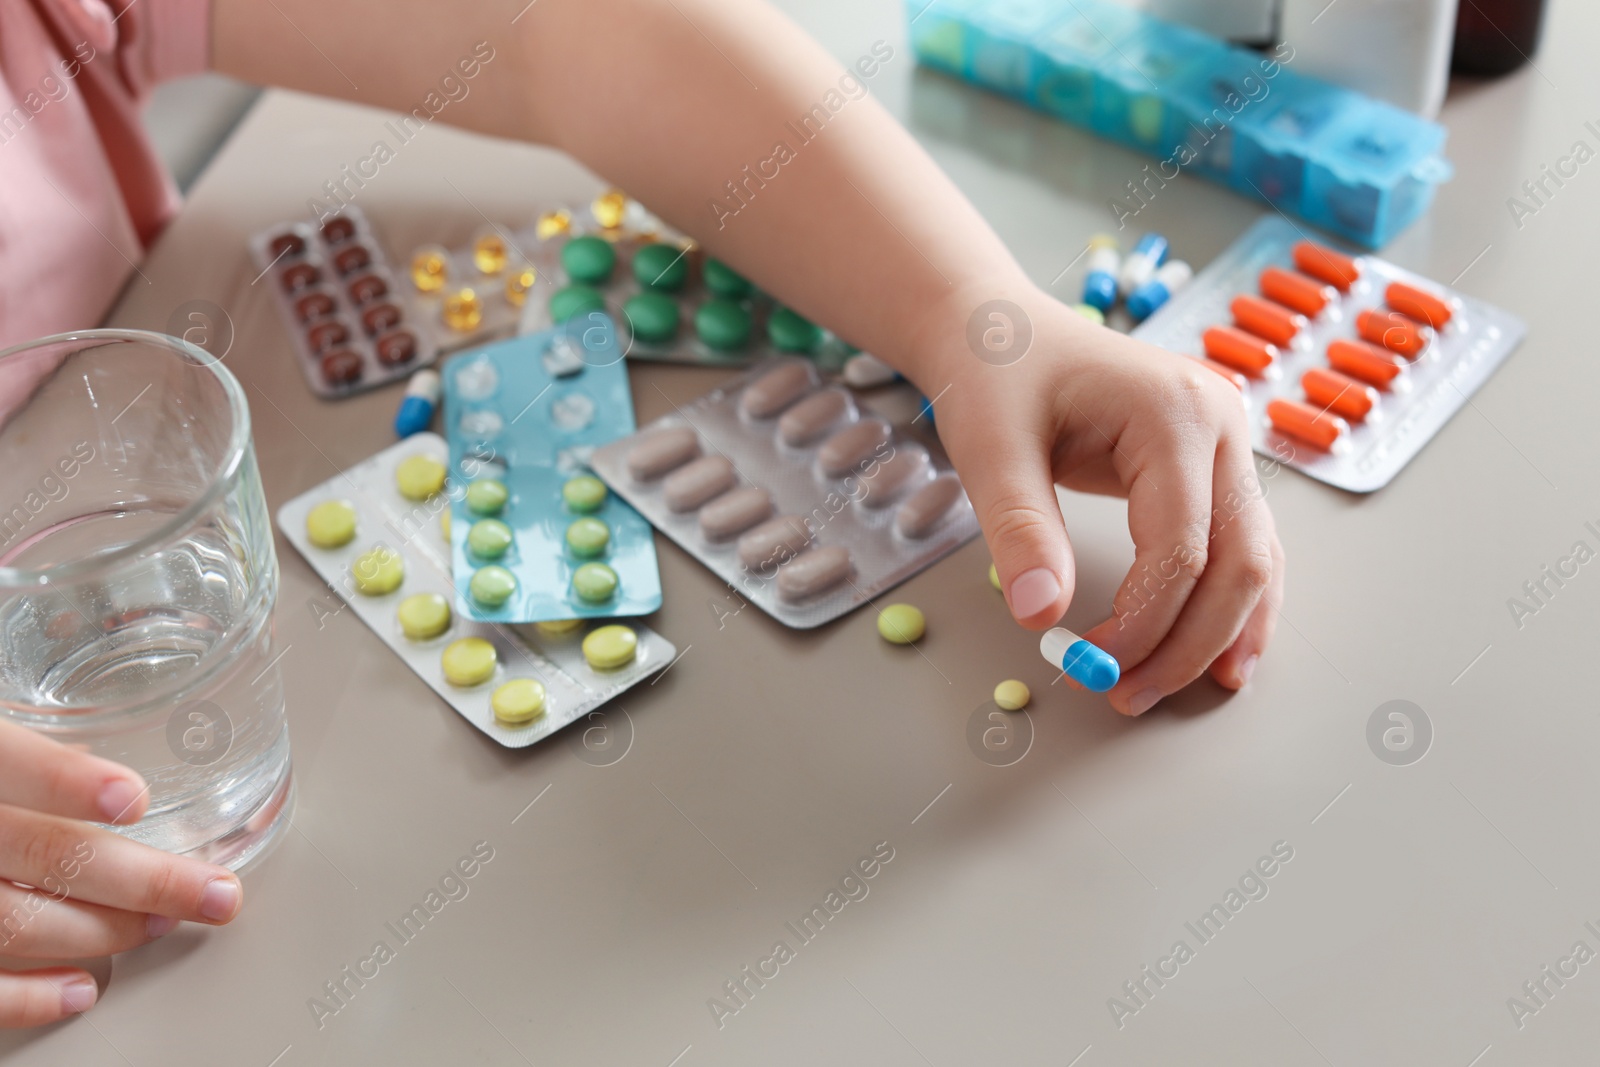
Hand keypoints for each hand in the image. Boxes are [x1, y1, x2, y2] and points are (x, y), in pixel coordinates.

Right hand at [0, 719, 243, 1027]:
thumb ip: (15, 757)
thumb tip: (101, 776)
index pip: (2, 761)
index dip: (64, 780)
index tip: (131, 798)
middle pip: (35, 852)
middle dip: (137, 877)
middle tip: (212, 890)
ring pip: (9, 922)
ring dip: (99, 932)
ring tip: (163, 928)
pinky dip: (25, 995)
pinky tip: (82, 988)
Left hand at [920, 284, 1285, 714]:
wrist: (1000, 329)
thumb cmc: (995, 374)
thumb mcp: (990, 448)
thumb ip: (1019, 530)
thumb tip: (1041, 617)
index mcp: (1175, 412)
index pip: (1182, 548)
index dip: (1144, 623)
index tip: (1088, 665)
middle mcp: (1221, 425)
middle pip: (1239, 563)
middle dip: (1189, 644)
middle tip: (1127, 696)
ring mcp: (1226, 444)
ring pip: (1253, 561)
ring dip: (1216, 635)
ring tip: (1169, 691)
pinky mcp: (1213, 465)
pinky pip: (1239, 547)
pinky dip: (1227, 605)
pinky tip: (1211, 656)